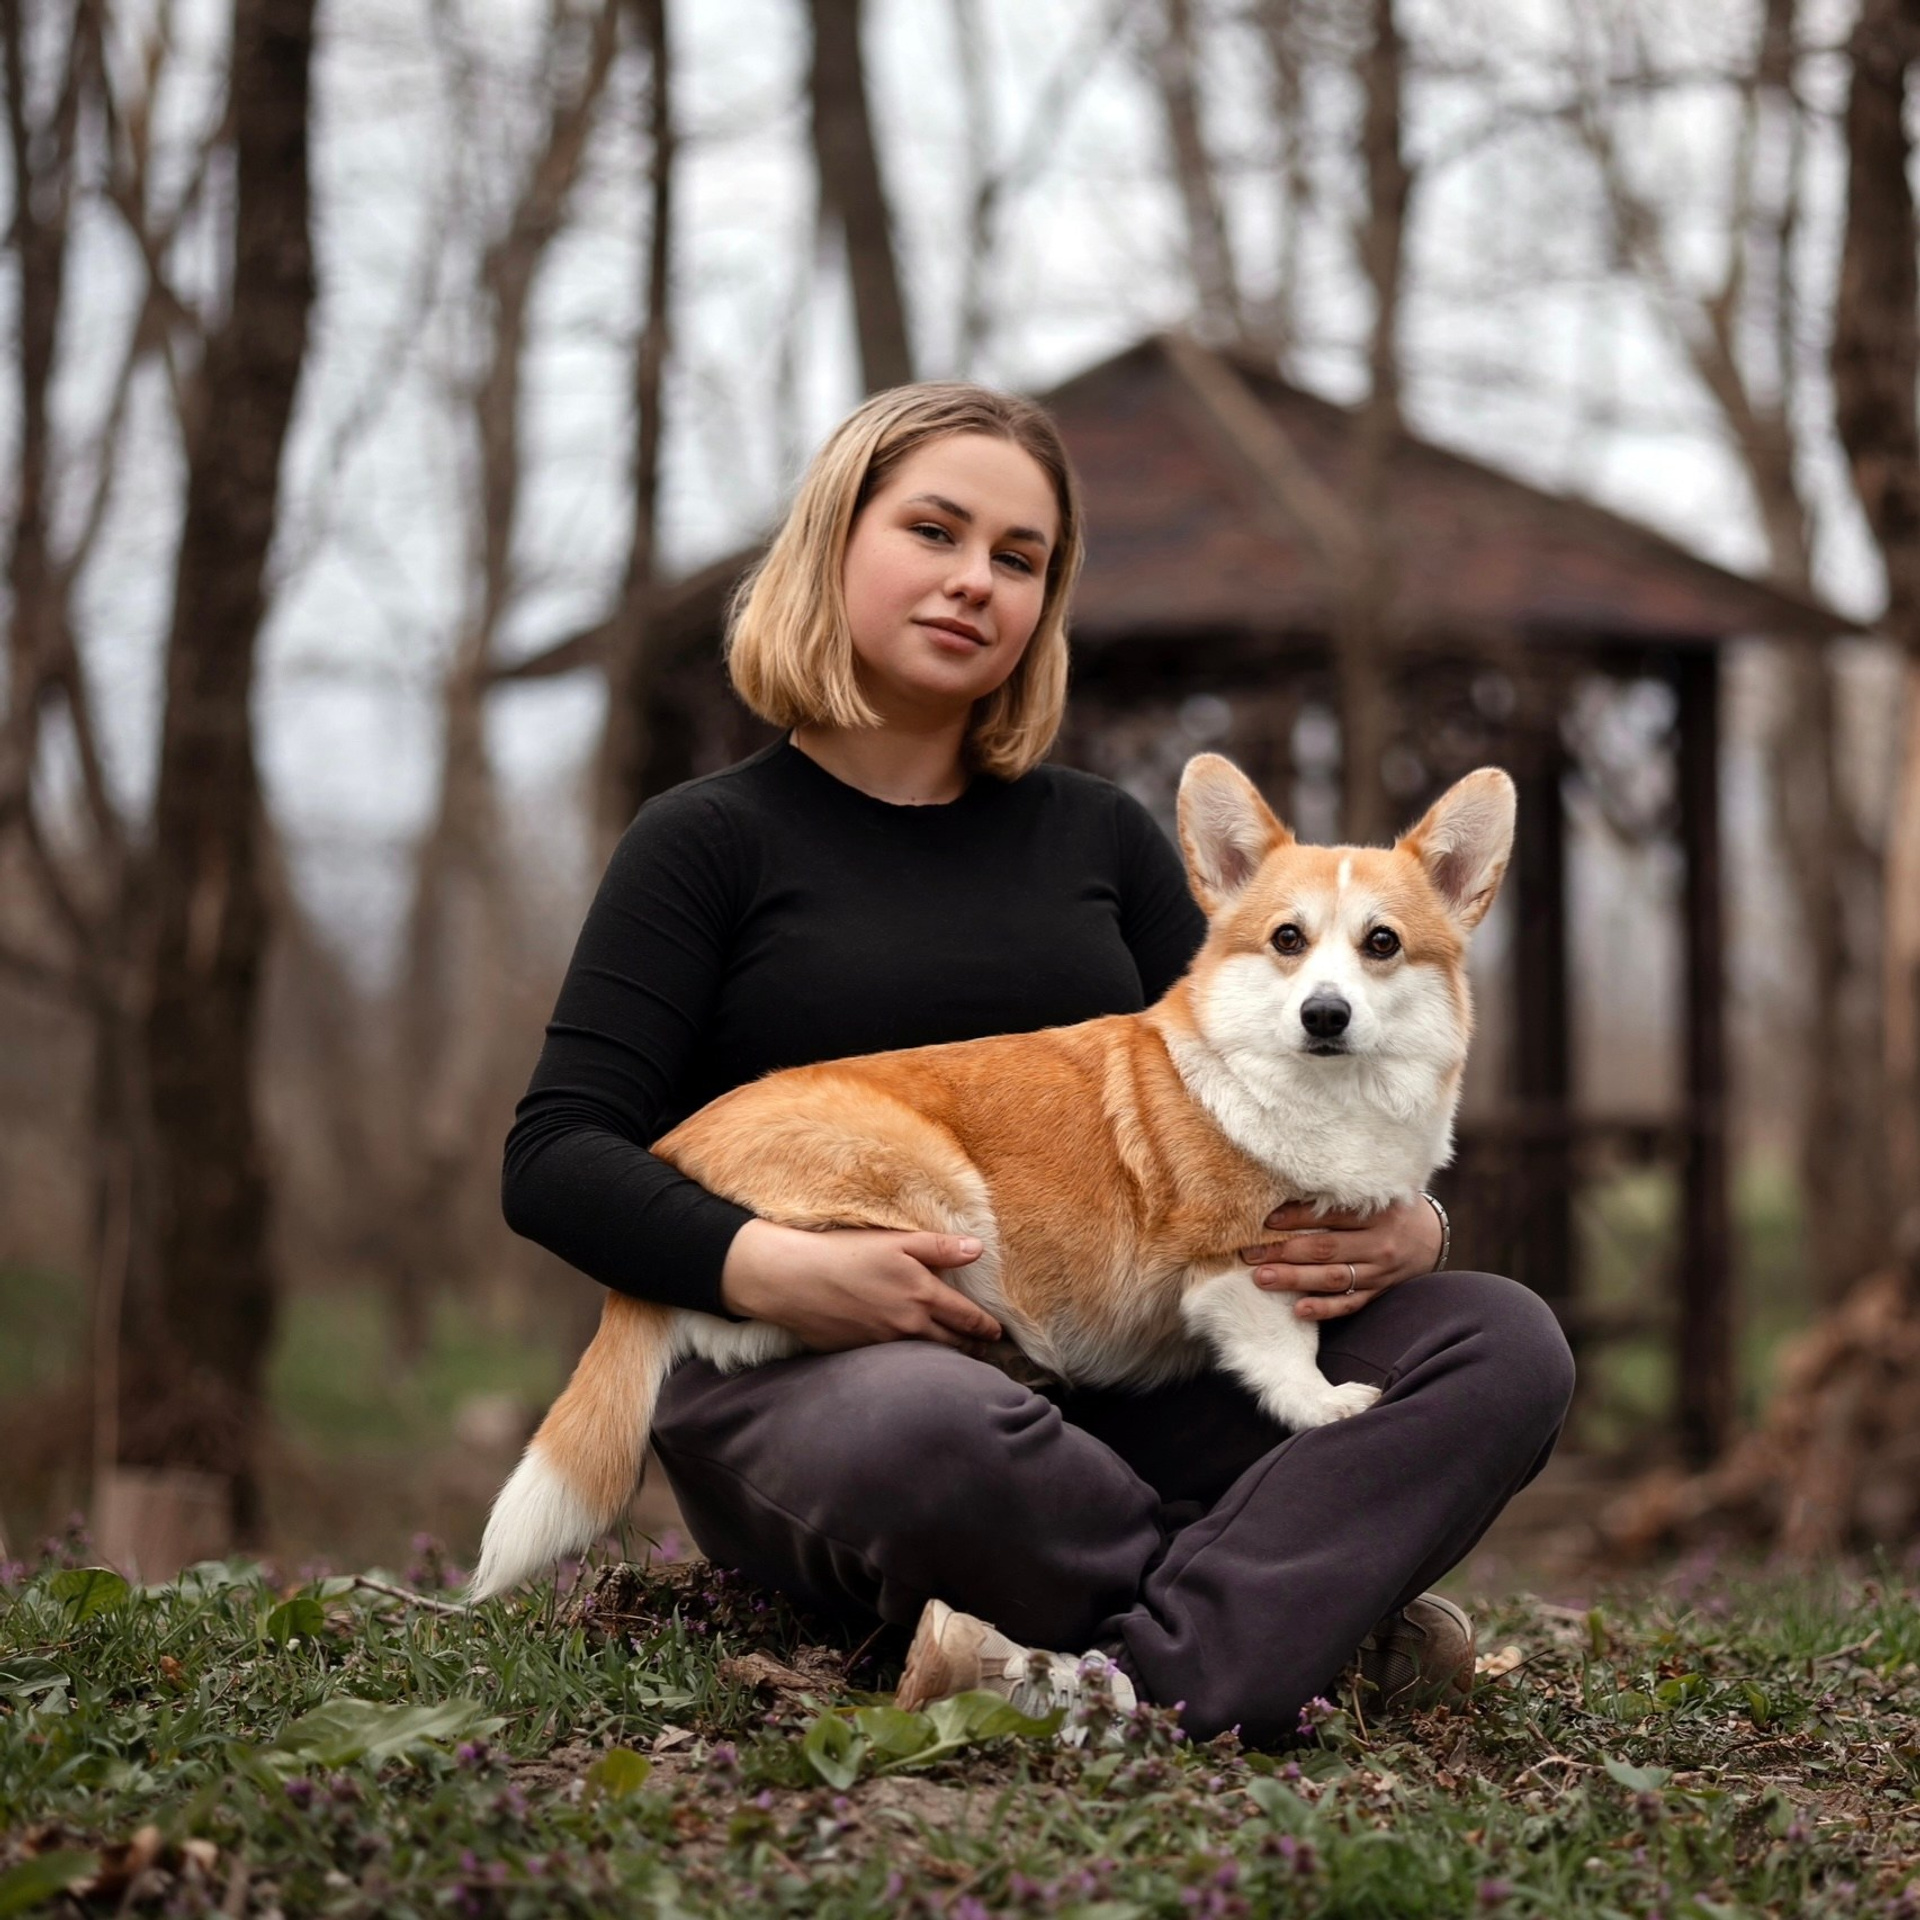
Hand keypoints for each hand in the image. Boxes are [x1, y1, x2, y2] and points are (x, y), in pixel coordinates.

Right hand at [719, 1220, 1002, 1352]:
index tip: (997, 1332)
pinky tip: (915, 1360)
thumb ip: (939, 1247)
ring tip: (958, 1359)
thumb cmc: (844, 1253)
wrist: (793, 1280)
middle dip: (972, 1348)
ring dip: (946, 1358)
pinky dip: (913, 1363)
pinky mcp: (862, 1353)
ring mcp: (885, 1344)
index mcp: (922, 1295)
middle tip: (984, 1350)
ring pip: (927, 1357)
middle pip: (952, 1344)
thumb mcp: (896, 1241)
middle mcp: (909, 1326)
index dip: (985, 1327)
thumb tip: (978, 1249)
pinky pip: (897, 1362)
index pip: (966, 1318)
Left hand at [1240, 1193, 1442, 1320]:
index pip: (1333, 1216)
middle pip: (1326, 1249)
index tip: (1266, 1220)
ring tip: (1262, 1278)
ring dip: (1294, 1279)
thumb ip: (1344, 1195)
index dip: (1297, 1217)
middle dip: (1284, 1251)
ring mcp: (1380, 1272)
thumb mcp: (1378, 1194)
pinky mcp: (1379, 1293)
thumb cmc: (1392, 1210)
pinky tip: (1298, 1310)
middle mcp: (1380, 1244)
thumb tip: (1291, 1188)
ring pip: (1332, 1279)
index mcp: (1379, 1214)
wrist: (1433, 1237)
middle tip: (1250, 1253)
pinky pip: (1350, 1304)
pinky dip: (1324, 1309)